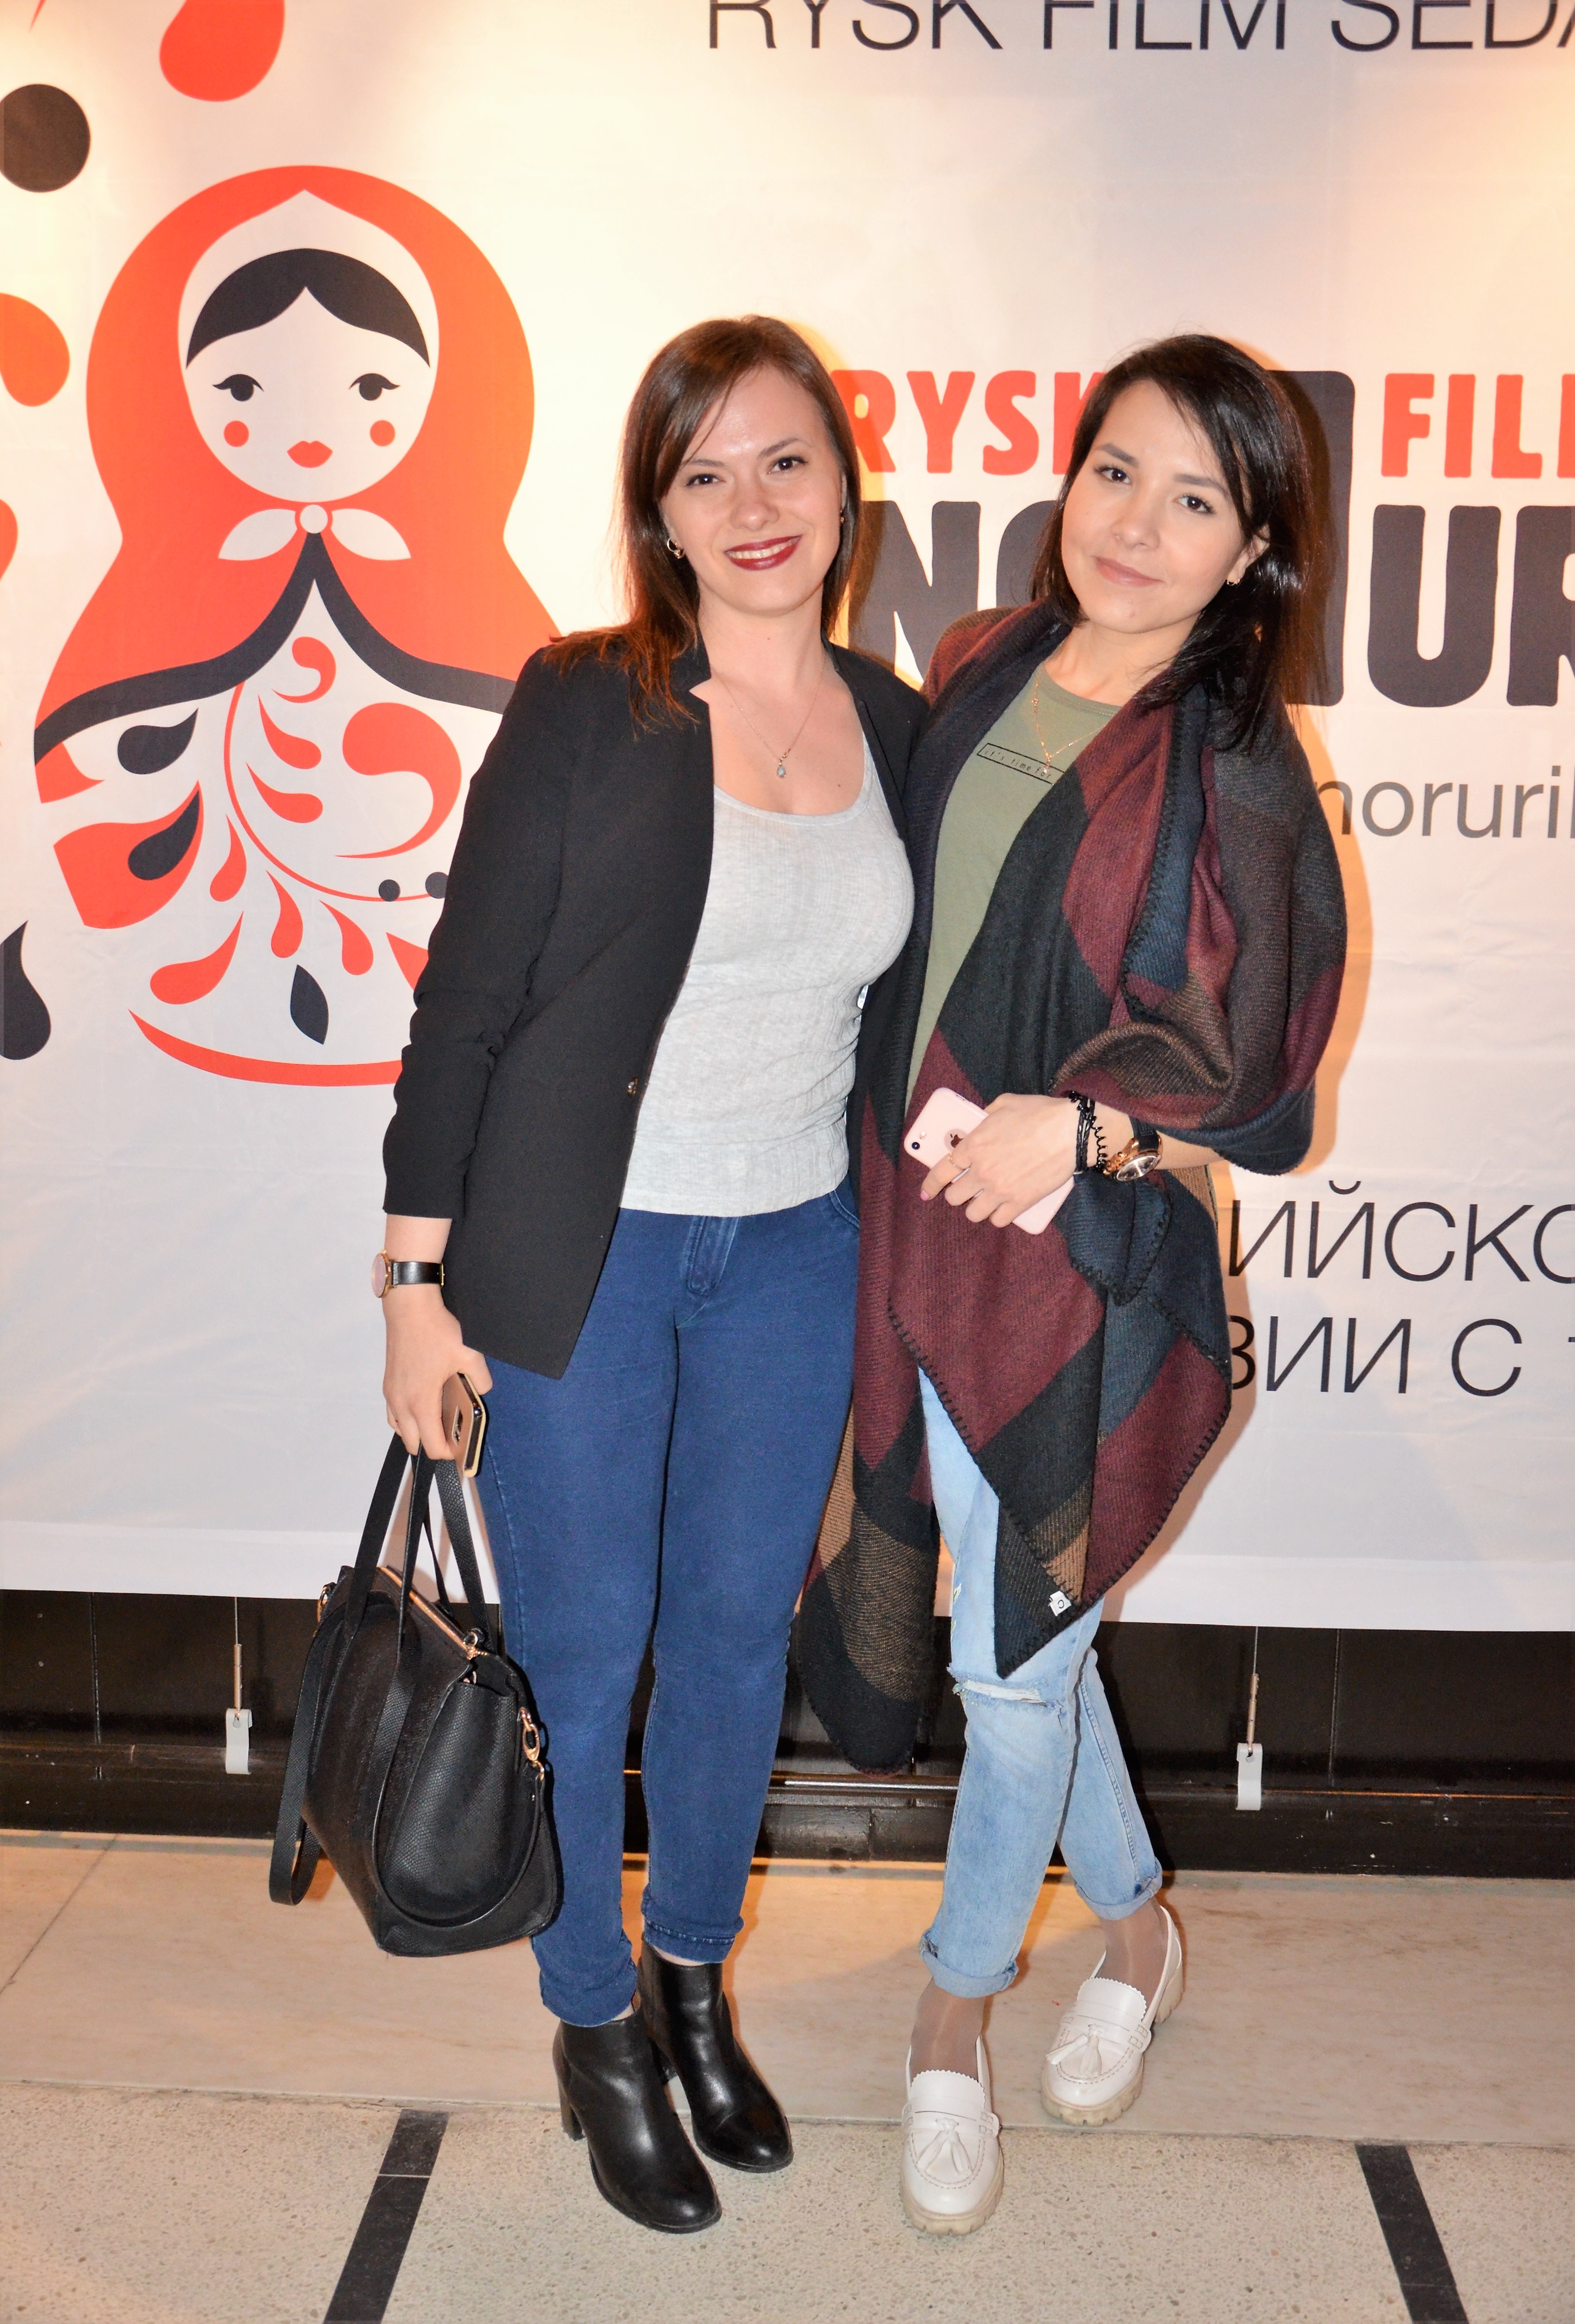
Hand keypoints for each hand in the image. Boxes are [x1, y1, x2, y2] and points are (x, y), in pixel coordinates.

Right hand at [382, 1286, 492, 1459]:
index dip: (446, 1453)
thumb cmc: (434, 1330)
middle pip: (412, 1442)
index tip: (458, 1452)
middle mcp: (402, 1402)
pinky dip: (405, 1419)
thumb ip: (480, 1379)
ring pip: (399, 1428)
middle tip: (449, 1439)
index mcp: (421, 1401)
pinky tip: (421, 1408)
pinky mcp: (388, 1383)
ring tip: (436, 1426)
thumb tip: (482, 1391)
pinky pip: (393, 1413)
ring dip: (415, 1433)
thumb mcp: (468, 1355)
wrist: (409, 1308)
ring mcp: (392, 1393)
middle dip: (430, 1446)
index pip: (431, 1444)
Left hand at [920, 1092, 1078, 1226]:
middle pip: (954, 1196)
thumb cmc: (1040, 1113)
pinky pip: (998, 1221)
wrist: (1072, 1131)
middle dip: (958, 1193)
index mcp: (974, 1145)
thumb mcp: (1005, 1103)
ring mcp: (1000, 1189)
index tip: (926, 1192)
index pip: (941, 1172)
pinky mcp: (1020, 1202)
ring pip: (972, 1214)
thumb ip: (987, 1114)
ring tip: (986, 1201)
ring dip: (976, 1208)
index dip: (930, 1185)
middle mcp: (982, 1170)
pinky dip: (998, 1216)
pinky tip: (1003, 1208)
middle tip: (968, 1189)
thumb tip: (982, 1120)